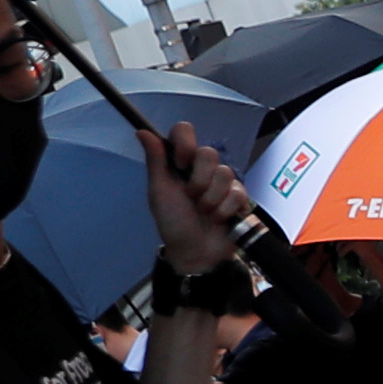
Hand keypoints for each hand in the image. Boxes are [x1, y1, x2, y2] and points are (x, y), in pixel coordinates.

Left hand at [146, 119, 246, 276]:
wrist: (195, 252)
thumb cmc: (173, 222)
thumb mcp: (159, 191)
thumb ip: (155, 160)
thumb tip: (142, 131)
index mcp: (180, 163)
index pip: (184, 131)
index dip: (186, 143)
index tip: (181, 164)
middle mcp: (202, 168)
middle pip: (208, 153)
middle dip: (198, 180)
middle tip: (191, 197)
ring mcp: (222, 182)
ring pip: (225, 173)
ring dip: (210, 198)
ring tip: (203, 211)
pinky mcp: (239, 196)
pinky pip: (237, 192)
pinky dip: (224, 209)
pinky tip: (218, 218)